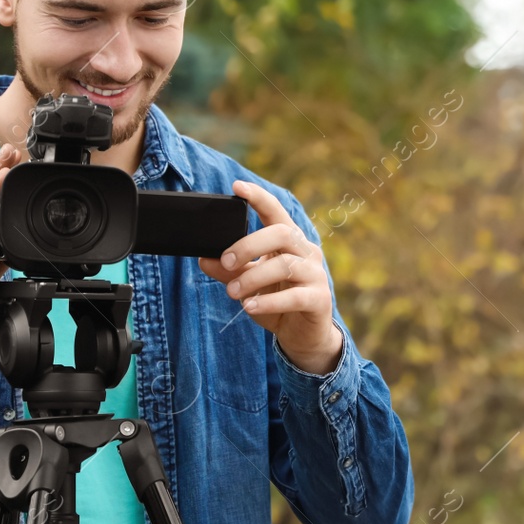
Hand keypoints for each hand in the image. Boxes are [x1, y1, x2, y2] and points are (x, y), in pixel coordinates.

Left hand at [197, 180, 343, 374]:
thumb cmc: (277, 303)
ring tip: (233, 292)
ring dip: (253, 277)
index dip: (258, 197)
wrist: (303, 337)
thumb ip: (228, 271)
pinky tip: (249, 306)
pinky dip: (268, 301)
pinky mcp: (319, 299)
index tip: (236, 186)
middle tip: (226, 261)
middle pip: (281, 233)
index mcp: (290, 241)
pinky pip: (294, 296)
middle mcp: (306, 252)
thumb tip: (204, 258)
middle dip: (249, 245)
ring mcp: (316, 275)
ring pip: (285, 265)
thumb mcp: (248, 285)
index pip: (276, 211)